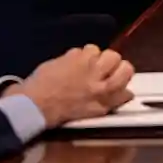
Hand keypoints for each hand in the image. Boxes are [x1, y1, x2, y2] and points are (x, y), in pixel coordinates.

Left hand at [8, 46, 134, 127]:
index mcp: (104, 92)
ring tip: (83, 65)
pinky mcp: (68, 56)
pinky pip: (80, 49)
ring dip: (93, 56)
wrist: (34, 105)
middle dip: (110, 61)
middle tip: (99, 68)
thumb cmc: (63, 112)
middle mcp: (97, 76)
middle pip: (115, 57)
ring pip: (98, 50)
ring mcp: (82, 64)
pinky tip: (70, 65)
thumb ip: (113, 100)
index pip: (127, 71)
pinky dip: (78, 55)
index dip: (123, 71)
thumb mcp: (93, 112)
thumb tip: (128, 93)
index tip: (115, 75)